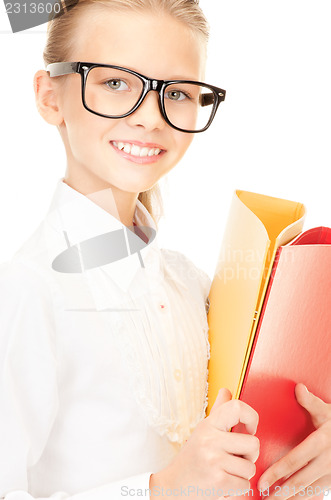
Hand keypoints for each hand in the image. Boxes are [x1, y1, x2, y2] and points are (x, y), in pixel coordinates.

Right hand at [149, 388, 259, 499]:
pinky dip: (237, 488)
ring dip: (242, 474)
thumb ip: (218, 411)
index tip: (250, 429)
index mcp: (208, 425)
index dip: (252, 417)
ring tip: (225, 471)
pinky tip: (223, 484)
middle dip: (250, 455)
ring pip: (250, 467)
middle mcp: (210, 440)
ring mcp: (214, 461)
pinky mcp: (218, 482)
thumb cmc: (192, 458)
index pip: (237, 408)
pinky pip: (244, 485)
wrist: (173, 486)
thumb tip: (226, 390)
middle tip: (235, 458)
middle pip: (254, 443)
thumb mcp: (203, 431)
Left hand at [257, 383, 330, 499]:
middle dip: (280, 494)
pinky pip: (318, 493)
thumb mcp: (327, 411)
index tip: (262, 482)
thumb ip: (311, 402)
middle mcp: (327, 461)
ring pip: (309, 491)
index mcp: (321, 442)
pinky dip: (305, 499)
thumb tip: (298, 388)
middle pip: (300, 481)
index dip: (277, 472)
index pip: (295, 460)